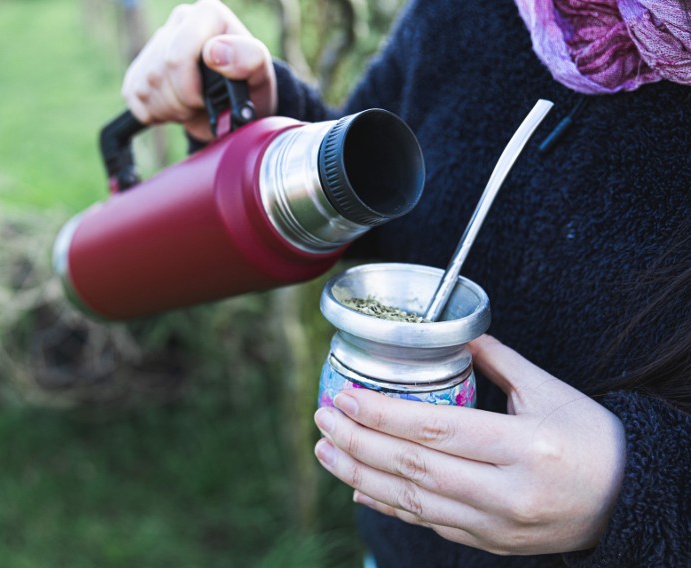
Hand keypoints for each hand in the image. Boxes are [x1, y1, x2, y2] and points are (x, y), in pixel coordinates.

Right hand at [121, 0, 276, 140]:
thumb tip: (214, 52)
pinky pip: (134, 97)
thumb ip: (247, 58)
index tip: (207, 99)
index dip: (189, 89)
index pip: (175, 57)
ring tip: (192, 106)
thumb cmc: (249, 85)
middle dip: (181, 103)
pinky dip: (155, 112)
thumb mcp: (260, 74)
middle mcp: (180, 20)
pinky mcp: (140, 67)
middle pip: (158, 75)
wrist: (236, 104)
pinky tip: (176, 106)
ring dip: (170, 110)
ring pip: (144, 88)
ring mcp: (157, 42)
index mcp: (207, 14)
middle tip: (201, 105)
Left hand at [313, 334, 625, 554]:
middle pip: (414, 468)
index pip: (435, 430)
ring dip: (360, 476)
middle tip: (321, 420)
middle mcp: (505, 492)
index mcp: (523, 448)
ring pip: (413, 502)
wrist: (630, 500)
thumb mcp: (551, 392)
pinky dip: (390, 505)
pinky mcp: (489, 542)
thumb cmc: (593, 441)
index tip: (344, 398)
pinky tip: (359, 488)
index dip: (382, 415)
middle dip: (358, 443)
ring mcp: (495, 525)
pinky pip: (429, 523)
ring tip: (325, 452)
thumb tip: (459, 335)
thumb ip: (500, 362)